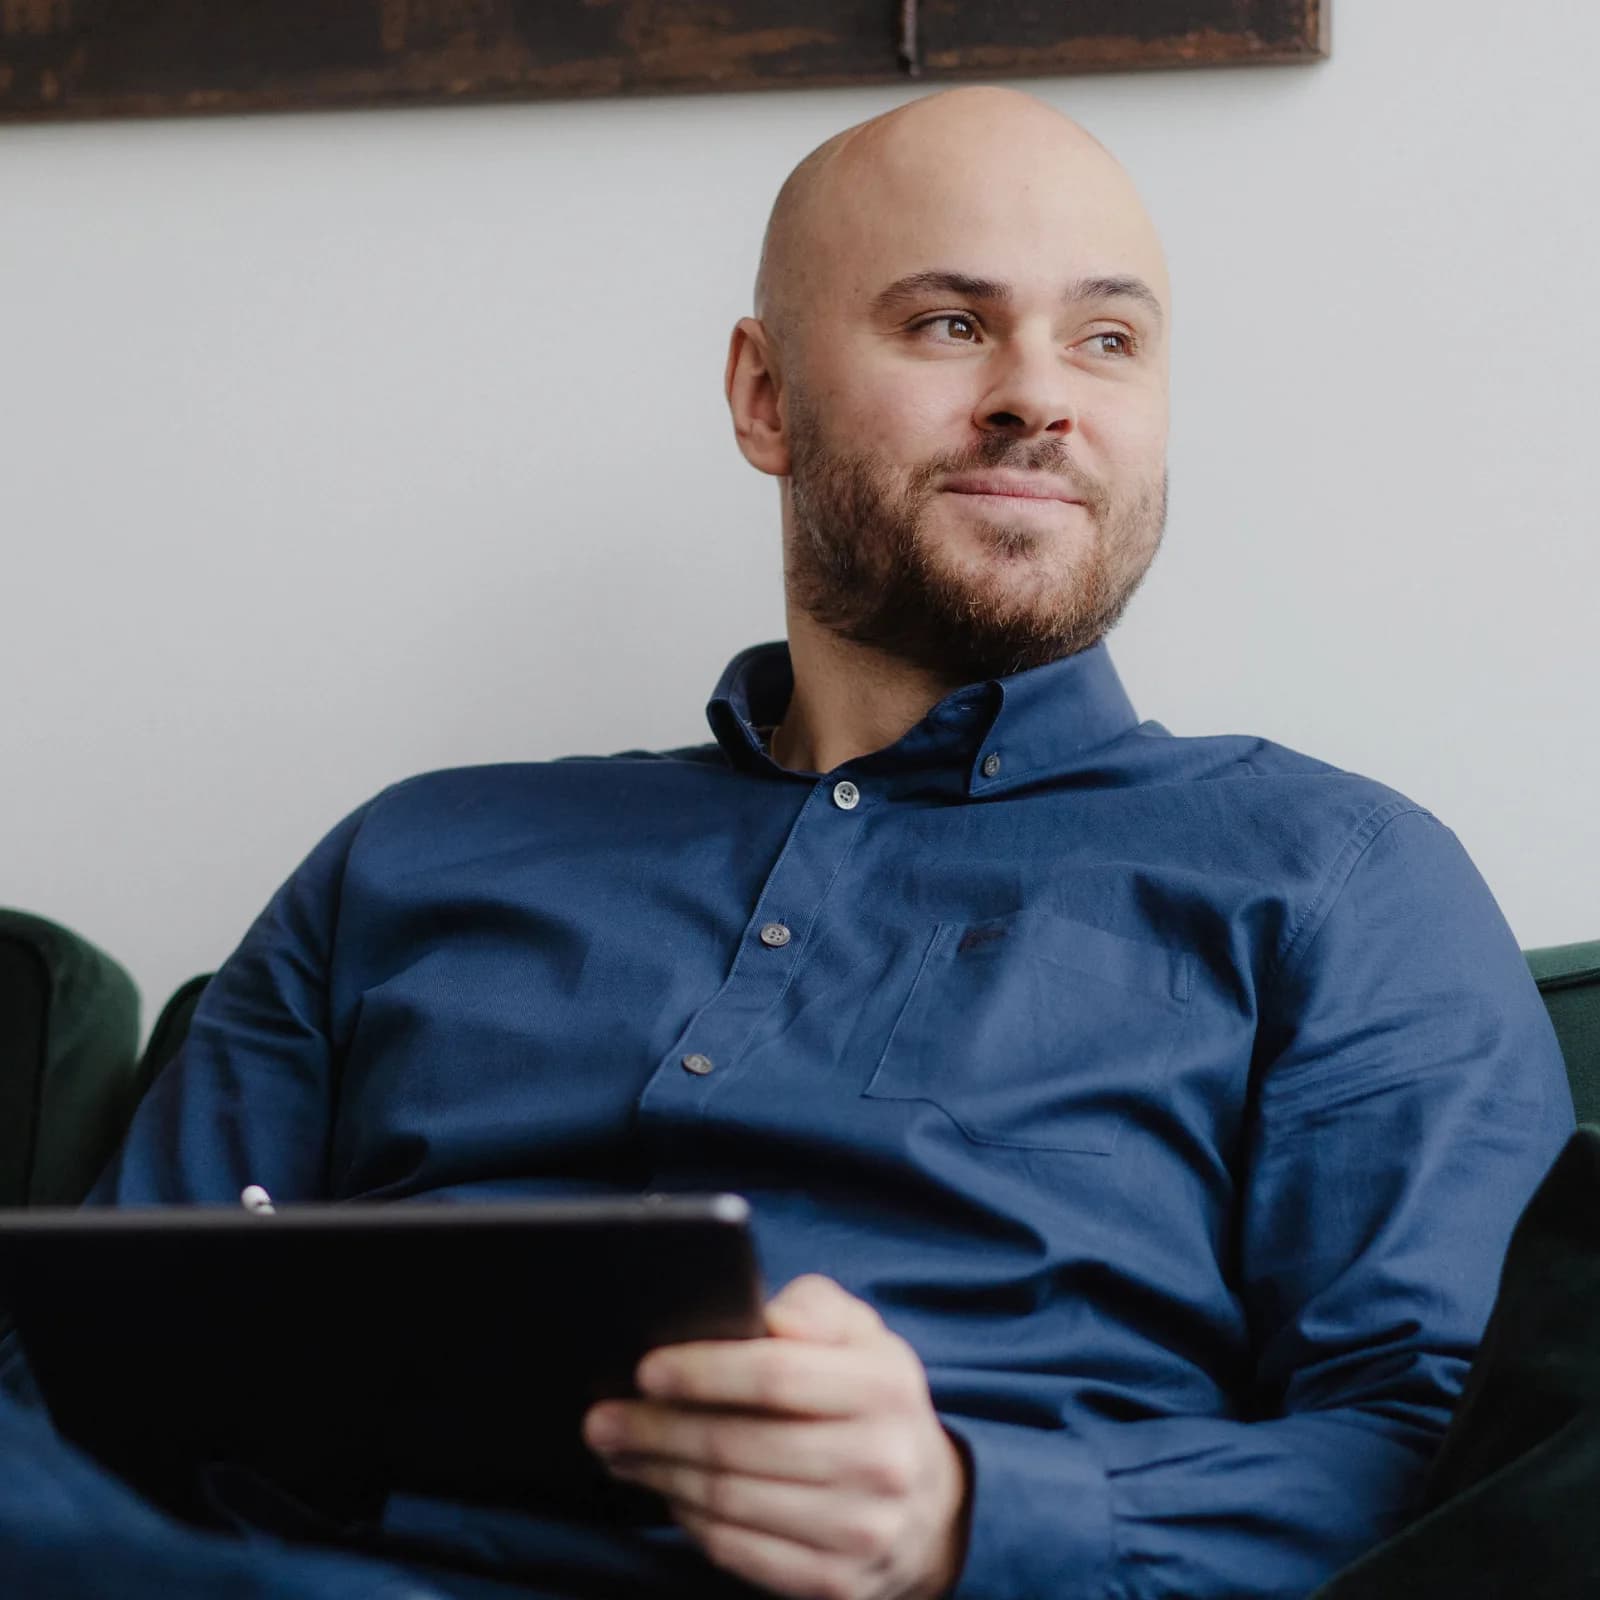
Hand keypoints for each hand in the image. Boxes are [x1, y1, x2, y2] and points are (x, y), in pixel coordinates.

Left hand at [582, 1274, 971, 1599]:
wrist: (931, 1507)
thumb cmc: (871, 1399)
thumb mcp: (861, 1335)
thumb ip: (812, 1308)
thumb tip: (761, 1315)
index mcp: (883, 1386)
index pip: (776, 1375)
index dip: (703, 1372)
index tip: (645, 1369)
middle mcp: (880, 1461)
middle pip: (739, 1445)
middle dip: (657, 1430)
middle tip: (601, 1418)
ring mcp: (860, 1531)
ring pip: (729, 1501)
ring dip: (659, 1475)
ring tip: (618, 1452)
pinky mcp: (836, 1583)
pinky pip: (738, 1551)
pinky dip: (688, 1521)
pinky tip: (665, 1493)